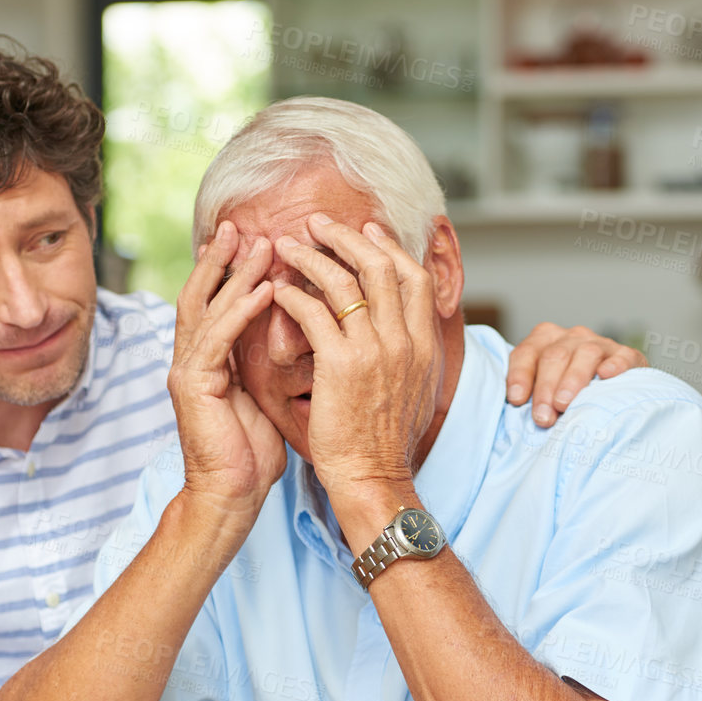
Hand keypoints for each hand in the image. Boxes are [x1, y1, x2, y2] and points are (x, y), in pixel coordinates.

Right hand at [168, 219, 285, 516]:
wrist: (230, 496)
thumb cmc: (249, 455)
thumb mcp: (261, 396)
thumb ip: (263, 363)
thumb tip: (291, 335)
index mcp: (206, 361)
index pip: (214, 303)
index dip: (228, 270)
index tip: (252, 240)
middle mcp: (190, 359)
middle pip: (201, 293)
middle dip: (221, 258)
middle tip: (243, 225)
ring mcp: (187, 370)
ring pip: (207, 307)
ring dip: (234, 274)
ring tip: (260, 244)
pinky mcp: (193, 386)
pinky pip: (218, 339)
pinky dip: (240, 311)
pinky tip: (264, 289)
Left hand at [270, 214, 439, 498]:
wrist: (375, 477)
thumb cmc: (387, 442)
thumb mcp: (418, 390)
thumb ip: (413, 351)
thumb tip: (407, 325)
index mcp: (425, 344)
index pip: (415, 277)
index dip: (389, 247)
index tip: (367, 230)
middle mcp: (405, 340)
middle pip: (380, 266)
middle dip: (346, 237)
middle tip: (317, 223)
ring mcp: (375, 351)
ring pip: (343, 282)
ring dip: (311, 257)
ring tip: (286, 246)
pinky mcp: (341, 365)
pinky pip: (313, 313)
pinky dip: (293, 295)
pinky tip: (276, 291)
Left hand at [506, 323, 646, 426]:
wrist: (614, 391)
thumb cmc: (567, 393)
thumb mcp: (543, 388)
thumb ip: (527, 393)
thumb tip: (510, 409)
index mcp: (545, 340)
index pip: (527, 353)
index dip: (519, 376)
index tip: (516, 400)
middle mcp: (571, 337)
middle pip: (554, 356)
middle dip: (545, 388)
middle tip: (542, 417)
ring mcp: (601, 344)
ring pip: (585, 354)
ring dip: (572, 380)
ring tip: (564, 404)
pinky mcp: (628, 355)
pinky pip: (621, 356)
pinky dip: (614, 365)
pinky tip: (606, 376)